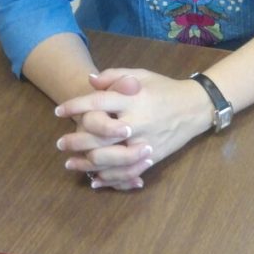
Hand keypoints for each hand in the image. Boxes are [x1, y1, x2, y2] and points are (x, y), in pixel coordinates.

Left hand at [55, 68, 212, 189]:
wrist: (195, 107)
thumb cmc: (165, 88)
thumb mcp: (143, 75)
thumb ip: (116, 75)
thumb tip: (90, 81)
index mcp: (134, 98)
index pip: (99, 102)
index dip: (76, 106)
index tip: (59, 111)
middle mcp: (137, 121)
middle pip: (98, 134)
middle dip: (75, 139)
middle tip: (60, 143)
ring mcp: (144, 142)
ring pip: (108, 157)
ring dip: (85, 162)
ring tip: (70, 162)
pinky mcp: (151, 157)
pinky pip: (125, 173)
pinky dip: (108, 178)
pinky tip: (94, 178)